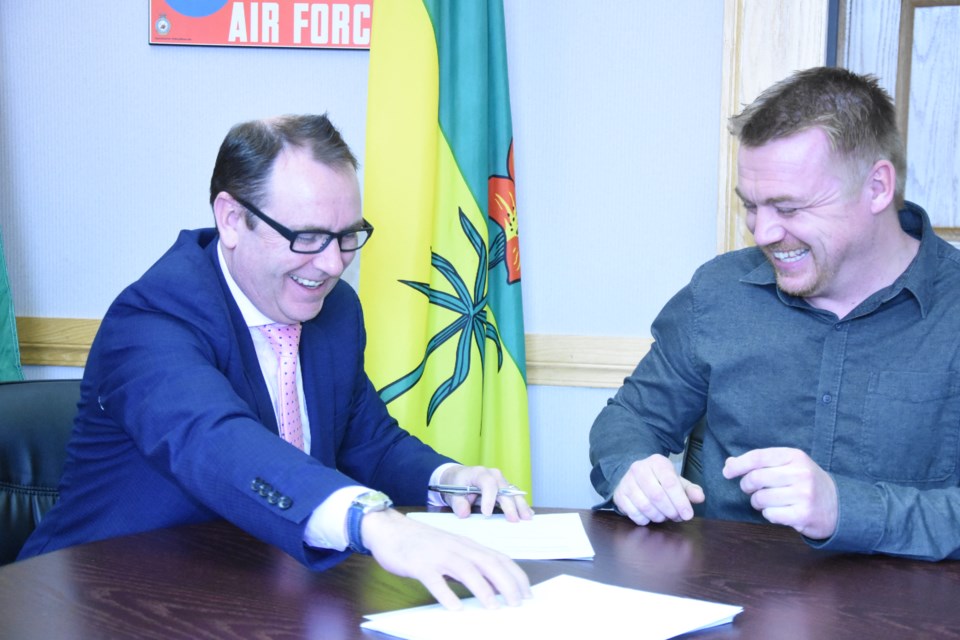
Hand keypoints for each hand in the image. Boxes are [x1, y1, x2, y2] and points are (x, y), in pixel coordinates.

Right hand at [362, 508, 531, 609]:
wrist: (389, 529)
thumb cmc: (422, 543)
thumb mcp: (451, 550)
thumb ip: (470, 564)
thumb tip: (493, 587)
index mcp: (467, 544)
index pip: (499, 558)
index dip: (516, 575)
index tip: (528, 593)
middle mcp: (457, 547)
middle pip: (489, 563)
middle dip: (507, 584)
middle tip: (518, 604)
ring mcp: (438, 554)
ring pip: (466, 570)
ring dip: (483, 589)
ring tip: (494, 608)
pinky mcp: (419, 564)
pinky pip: (435, 580)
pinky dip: (446, 594)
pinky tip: (455, 609)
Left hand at [438, 464, 533, 521]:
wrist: (460, 476)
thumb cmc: (456, 483)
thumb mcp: (452, 492)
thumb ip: (458, 503)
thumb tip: (464, 513)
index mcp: (480, 473)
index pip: (488, 483)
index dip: (489, 498)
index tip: (486, 513)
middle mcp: (494, 476)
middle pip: (505, 489)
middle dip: (510, 505)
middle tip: (513, 520)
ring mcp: (501, 482)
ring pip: (514, 492)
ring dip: (521, 505)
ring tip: (527, 518)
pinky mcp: (505, 489)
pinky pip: (515, 496)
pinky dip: (521, 505)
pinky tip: (528, 514)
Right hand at [613, 454, 703, 524]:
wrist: (634, 477)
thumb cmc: (660, 480)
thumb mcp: (677, 481)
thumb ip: (690, 489)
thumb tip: (699, 497)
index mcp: (657, 462)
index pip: (670, 483)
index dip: (680, 501)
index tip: (688, 515)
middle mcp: (639, 468)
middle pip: (657, 495)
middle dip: (670, 511)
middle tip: (676, 517)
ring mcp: (626, 481)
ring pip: (644, 506)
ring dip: (658, 516)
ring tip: (664, 517)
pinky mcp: (619, 494)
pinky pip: (633, 513)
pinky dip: (645, 519)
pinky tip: (650, 517)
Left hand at [722, 447, 837, 539]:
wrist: (838, 505)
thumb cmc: (805, 482)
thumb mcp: (788, 465)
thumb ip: (760, 463)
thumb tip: (729, 464)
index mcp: (794, 456)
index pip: (757, 457)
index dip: (738, 465)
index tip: (727, 472)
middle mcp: (800, 473)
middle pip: (755, 478)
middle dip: (746, 486)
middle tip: (751, 490)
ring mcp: (803, 494)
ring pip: (760, 498)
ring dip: (757, 502)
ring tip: (768, 501)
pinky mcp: (803, 514)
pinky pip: (770, 514)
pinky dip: (769, 514)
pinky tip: (780, 511)